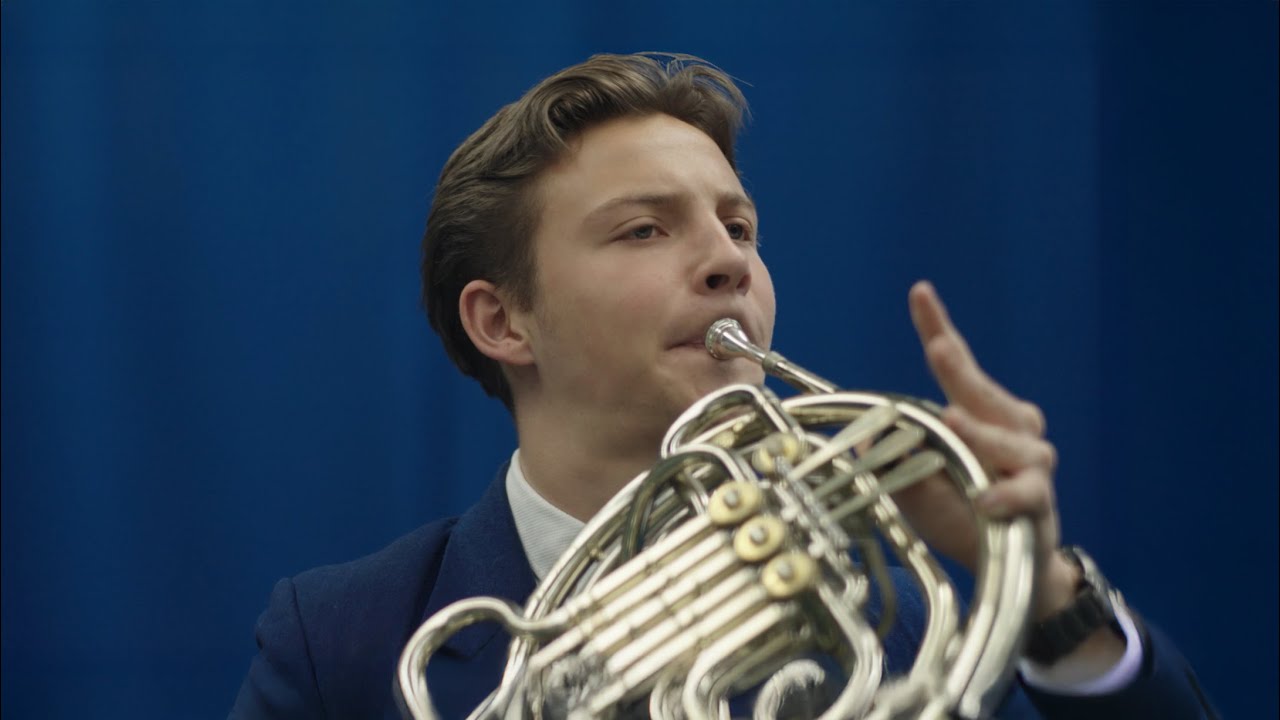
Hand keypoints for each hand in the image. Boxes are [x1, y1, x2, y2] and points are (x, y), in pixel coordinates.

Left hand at [895, 280, 1077, 619]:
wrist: (1013, 570)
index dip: (938, 326)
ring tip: (953, 424)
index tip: (920, 292)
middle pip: (983, 392)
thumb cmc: (959, 514)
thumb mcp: (912, 484)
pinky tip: (985, 498)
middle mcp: (1010, 428)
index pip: (957, 364)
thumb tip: (856, 434)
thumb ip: (889, 455)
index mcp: (978, 413)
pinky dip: (1006, 493)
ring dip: (980, 435)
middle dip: (959, 369)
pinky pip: (1026, 492)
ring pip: (1009, 440)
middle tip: (937, 346)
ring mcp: (1029, 463)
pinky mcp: (1040, 501)